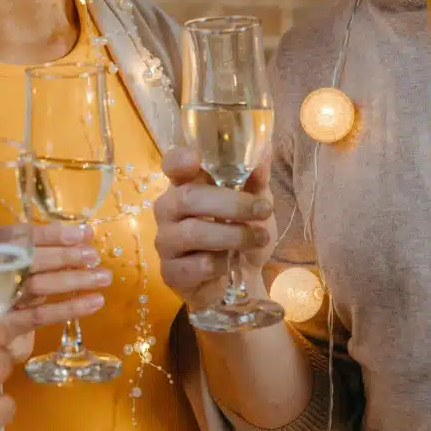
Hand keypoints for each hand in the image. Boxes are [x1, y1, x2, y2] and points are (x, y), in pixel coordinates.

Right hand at [0, 223, 108, 360]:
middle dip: (65, 257)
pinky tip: (94, 303)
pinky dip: (69, 308)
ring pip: (39, 286)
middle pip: (30, 260)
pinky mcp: (7, 323)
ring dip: (73, 281)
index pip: (19, 235)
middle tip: (94, 256)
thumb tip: (82, 235)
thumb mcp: (0, 253)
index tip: (83, 234)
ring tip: (103, 277)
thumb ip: (35, 243)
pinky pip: (41, 315)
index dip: (53, 234)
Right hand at [154, 146, 275, 311]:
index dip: (179, 159)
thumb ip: (256, 179)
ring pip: (194, 233)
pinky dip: (223, 264)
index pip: (172, 165)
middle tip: (263, 209)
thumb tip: (265, 149)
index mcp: (185, 185)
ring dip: (235, 235)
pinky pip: (198, 265)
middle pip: (188, 197)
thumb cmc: (240, 232)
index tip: (196, 157)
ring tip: (260, 238)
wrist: (236, 280)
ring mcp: (165, 241)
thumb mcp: (254, 203)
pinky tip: (232, 264)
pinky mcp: (171, 272)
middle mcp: (168, 209)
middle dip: (231, 203)